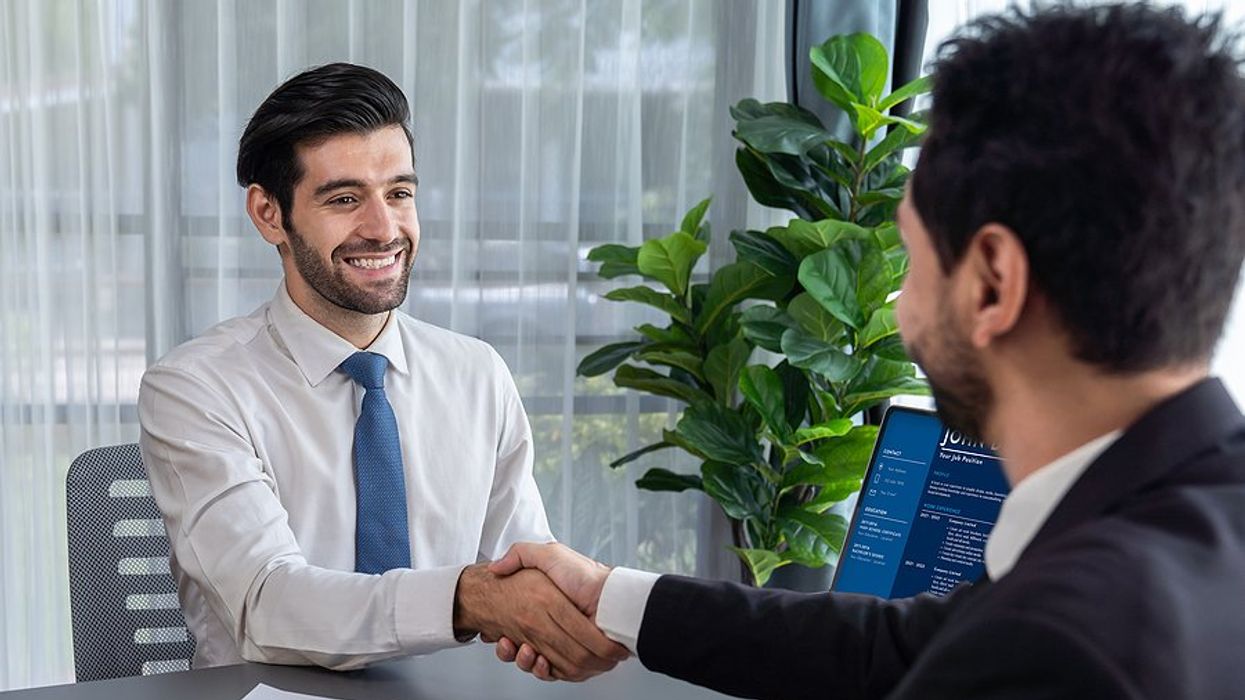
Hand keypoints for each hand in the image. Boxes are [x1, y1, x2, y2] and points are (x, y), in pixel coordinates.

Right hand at [487, 542, 617, 678]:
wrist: (611, 596)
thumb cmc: (584, 575)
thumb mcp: (550, 554)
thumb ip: (522, 554)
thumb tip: (496, 567)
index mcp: (547, 607)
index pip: (518, 625)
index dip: (505, 633)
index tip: (498, 634)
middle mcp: (554, 626)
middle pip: (524, 647)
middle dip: (512, 650)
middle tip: (507, 642)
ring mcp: (564, 643)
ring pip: (535, 663)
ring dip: (525, 661)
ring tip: (524, 651)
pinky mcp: (575, 659)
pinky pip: (554, 673)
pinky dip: (543, 671)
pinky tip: (539, 661)